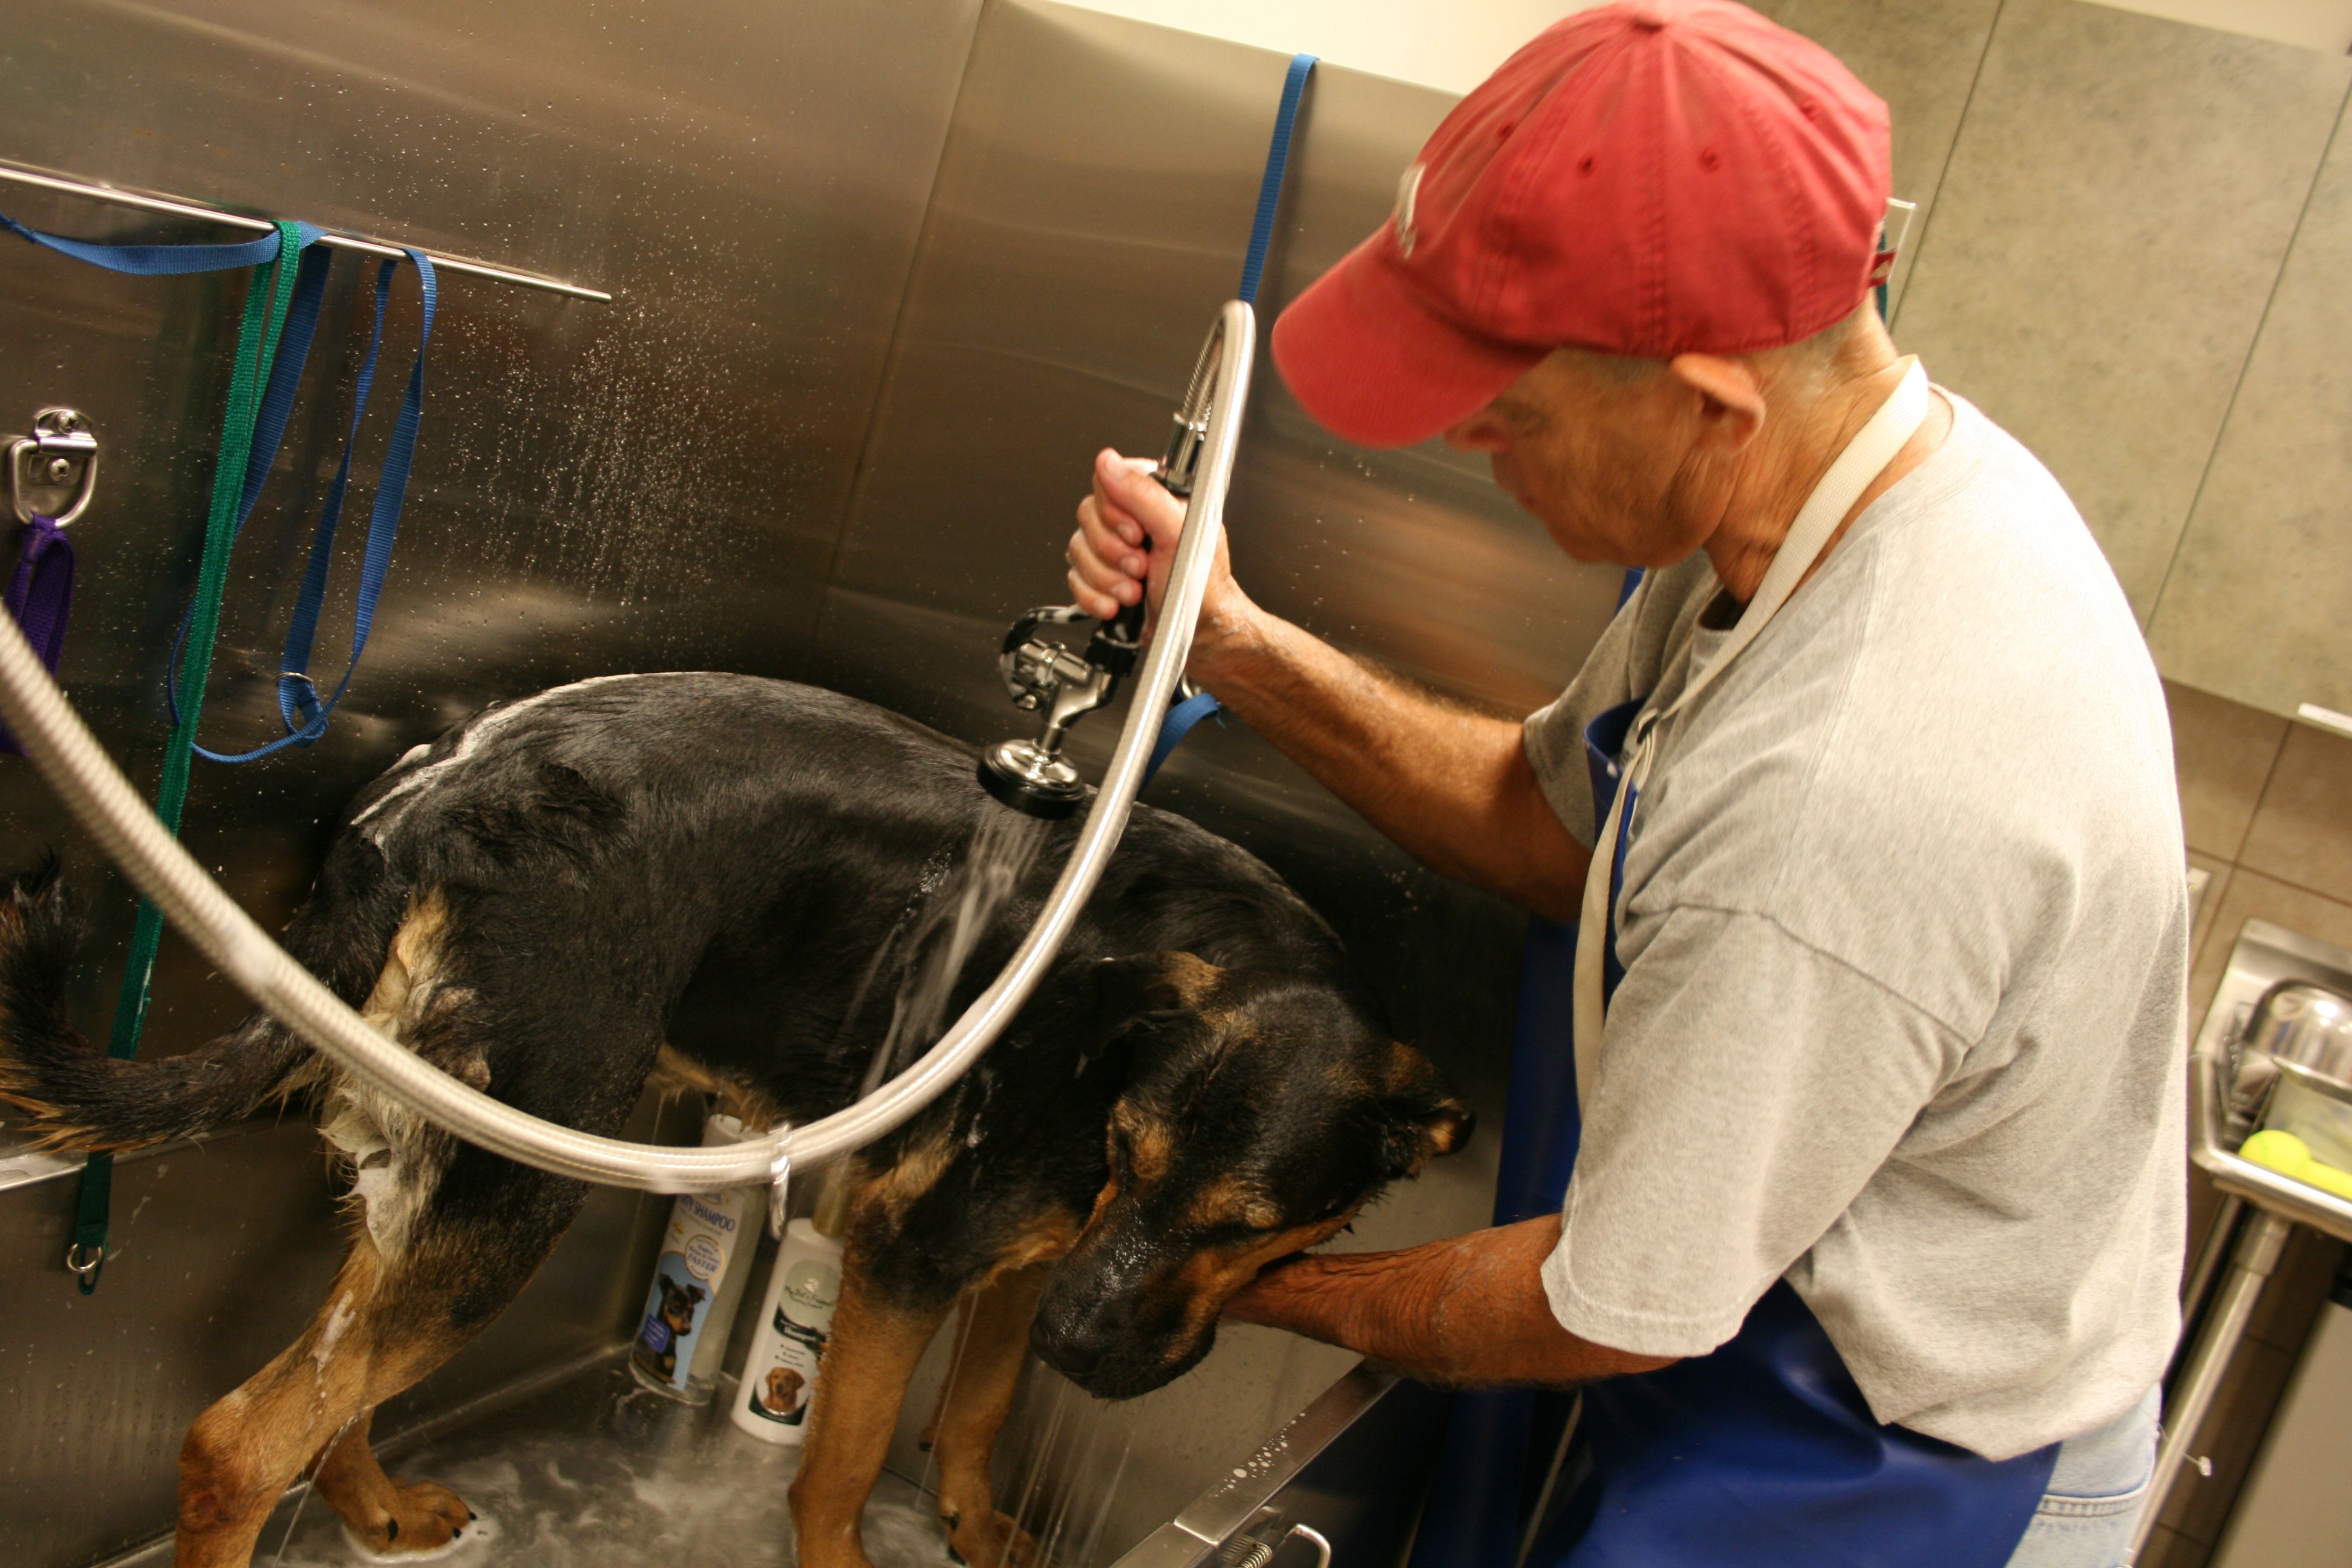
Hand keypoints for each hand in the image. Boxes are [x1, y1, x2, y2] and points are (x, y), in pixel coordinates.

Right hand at [1067, 448, 1256, 681]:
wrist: (1198, 637)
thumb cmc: (1203, 591)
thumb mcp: (1179, 534)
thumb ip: (1145, 495)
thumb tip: (1110, 464)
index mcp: (1157, 499)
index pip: (1109, 481)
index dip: (1115, 511)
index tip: (1136, 534)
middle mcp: (1134, 519)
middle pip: (1089, 516)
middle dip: (1112, 551)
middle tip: (1140, 566)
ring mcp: (1116, 549)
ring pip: (1079, 548)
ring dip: (1106, 577)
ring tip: (1135, 590)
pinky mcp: (1103, 576)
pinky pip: (1075, 577)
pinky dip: (1095, 596)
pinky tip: (1118, 603)